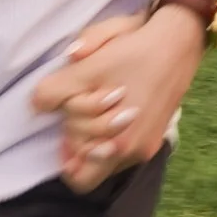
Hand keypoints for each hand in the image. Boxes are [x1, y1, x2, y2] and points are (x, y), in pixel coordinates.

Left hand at [28, 4, 204, 192]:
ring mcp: (148, 144)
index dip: (66, 155)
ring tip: (96, 105)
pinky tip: (112, 107)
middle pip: (92, 164)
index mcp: (118, 144)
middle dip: (80, 139)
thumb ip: (55, 91)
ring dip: (96, 137)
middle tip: (81, 106)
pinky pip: (126, 148)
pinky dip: (113, 133)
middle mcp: (135, 151)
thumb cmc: (132, 52)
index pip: (78, 176)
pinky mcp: (157, 134)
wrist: (178, 40)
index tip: (65, 130)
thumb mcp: (88, 67)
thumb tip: (38, 106)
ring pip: (109, 157)